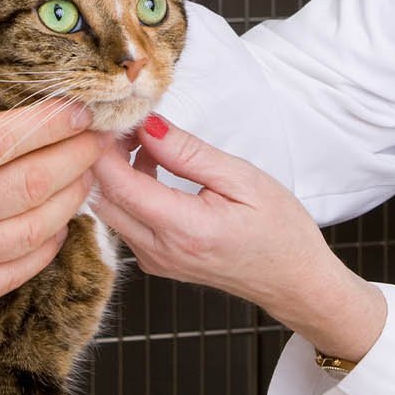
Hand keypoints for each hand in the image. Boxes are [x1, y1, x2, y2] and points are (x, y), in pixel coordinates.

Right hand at [0, 30, 124, 327]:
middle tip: (100, 135)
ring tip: (89, 173)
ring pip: (29, 233)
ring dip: (71, 200)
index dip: (48, 123)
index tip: (77, 105)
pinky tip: (58, 223)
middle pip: (26, 186)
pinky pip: (10, 275)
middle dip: (75, 157)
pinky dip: (45, 248)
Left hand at [93, 115, 386, 360]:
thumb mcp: (242, 179)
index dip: (105, 143)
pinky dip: (128, 189)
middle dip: (104, 154)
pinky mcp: (155, 261)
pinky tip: (152, 168)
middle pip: (101, 196)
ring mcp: (154, 261)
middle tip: (128, 122)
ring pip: (109, 209)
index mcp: (182, 229)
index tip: (117, 115)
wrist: (294, 280)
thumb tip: (148, 126)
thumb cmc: (279, 230)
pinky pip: (125, 220)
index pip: (115, 182)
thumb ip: (189, 153)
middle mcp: (159, 251)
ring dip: (115, 171)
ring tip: (145, 141)